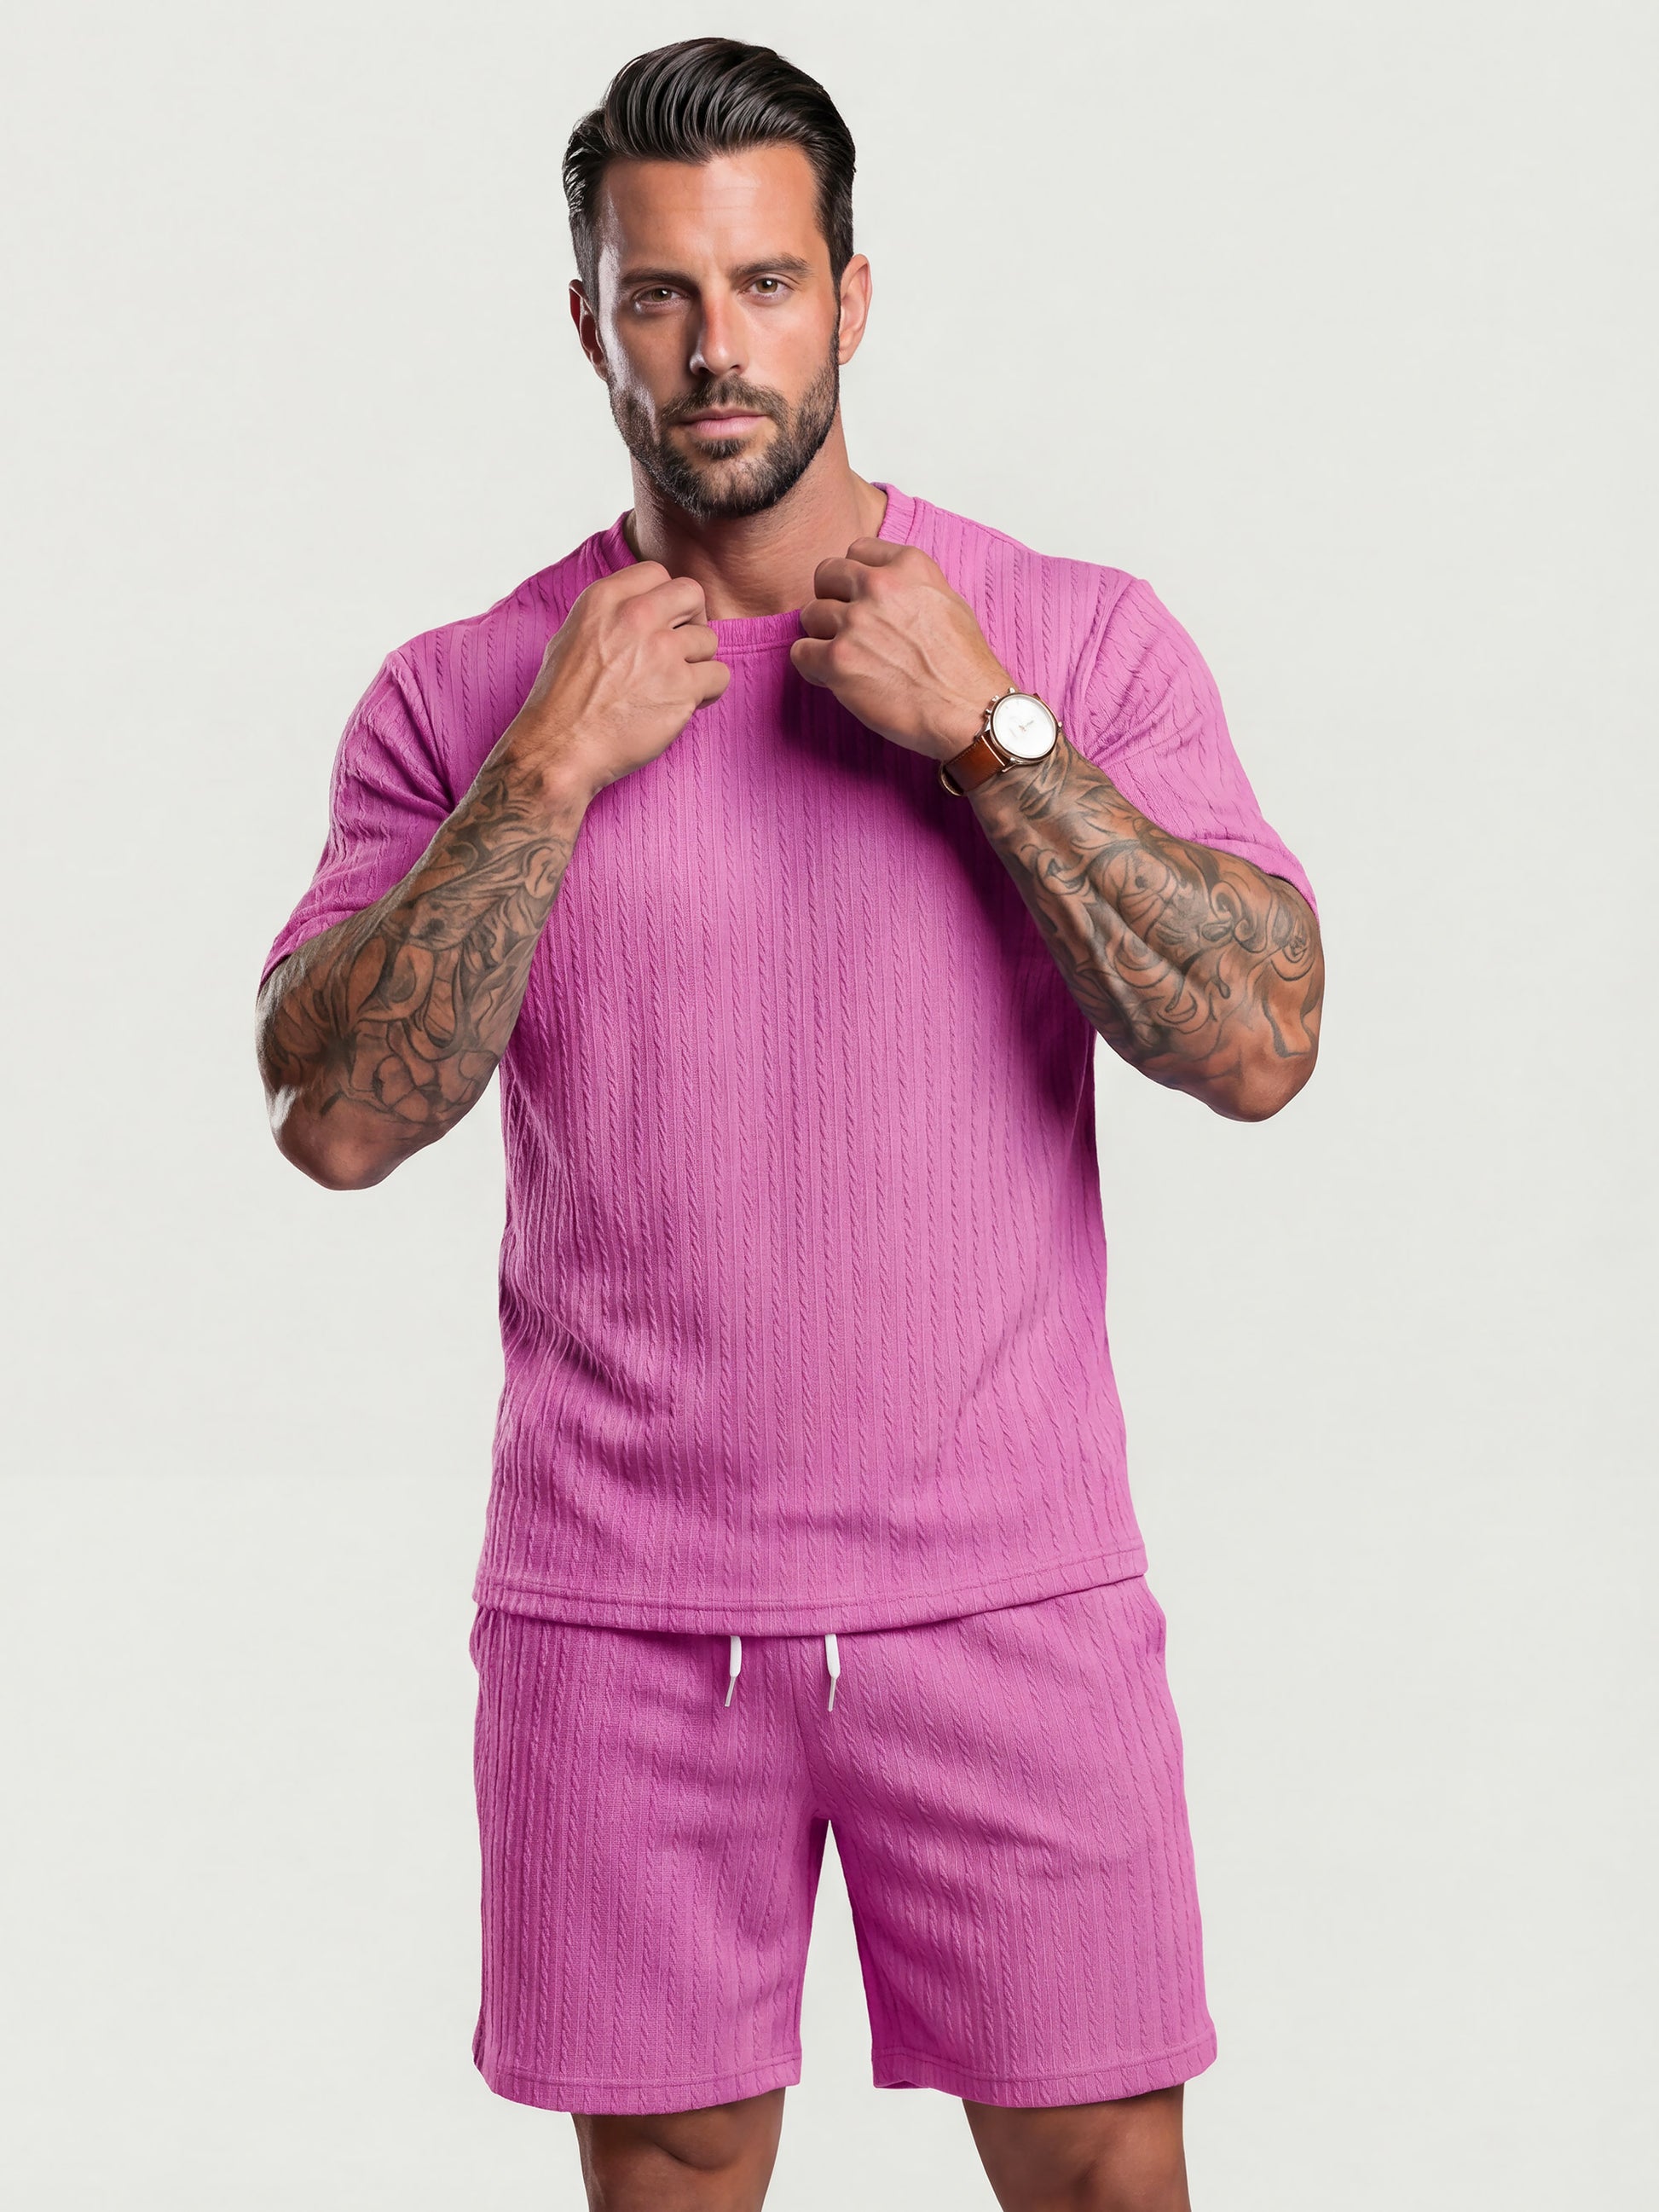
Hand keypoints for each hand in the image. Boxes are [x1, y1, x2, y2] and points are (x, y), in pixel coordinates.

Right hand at [509, 564, 729, 802]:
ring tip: (674, 686)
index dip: (665, 599)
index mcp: (605, 599)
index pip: (657, 573)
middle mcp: (636, 617)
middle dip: (693, 619)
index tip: (663, 621)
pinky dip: (708, 692)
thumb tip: (640, 607)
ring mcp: (662, 651)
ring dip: (698, 663)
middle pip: (692, 594)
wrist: (560, 748)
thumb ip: (610, 615)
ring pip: (710, 640)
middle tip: (680, 648)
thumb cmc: (561, 701)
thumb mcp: (572, 636)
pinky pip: (719, 676)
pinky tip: (685, 703)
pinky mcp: (682, 687)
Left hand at [790, 541, 1010, 761]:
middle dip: (831, 599)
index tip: (861, 598)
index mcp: (909, 565)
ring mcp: (856, 622)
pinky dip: (812, 667)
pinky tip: (835, 678)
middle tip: (846, 628)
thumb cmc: (965, 667)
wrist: (971, 711)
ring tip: (848, 659)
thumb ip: (910, 585)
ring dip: (822, 636)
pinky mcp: (839, 660)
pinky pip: (800, 652)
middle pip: (826, 575)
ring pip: (810, 615)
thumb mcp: (948, 602)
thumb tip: (882, 587)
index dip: (854, 578)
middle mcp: (880, 586)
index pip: (857, 550)